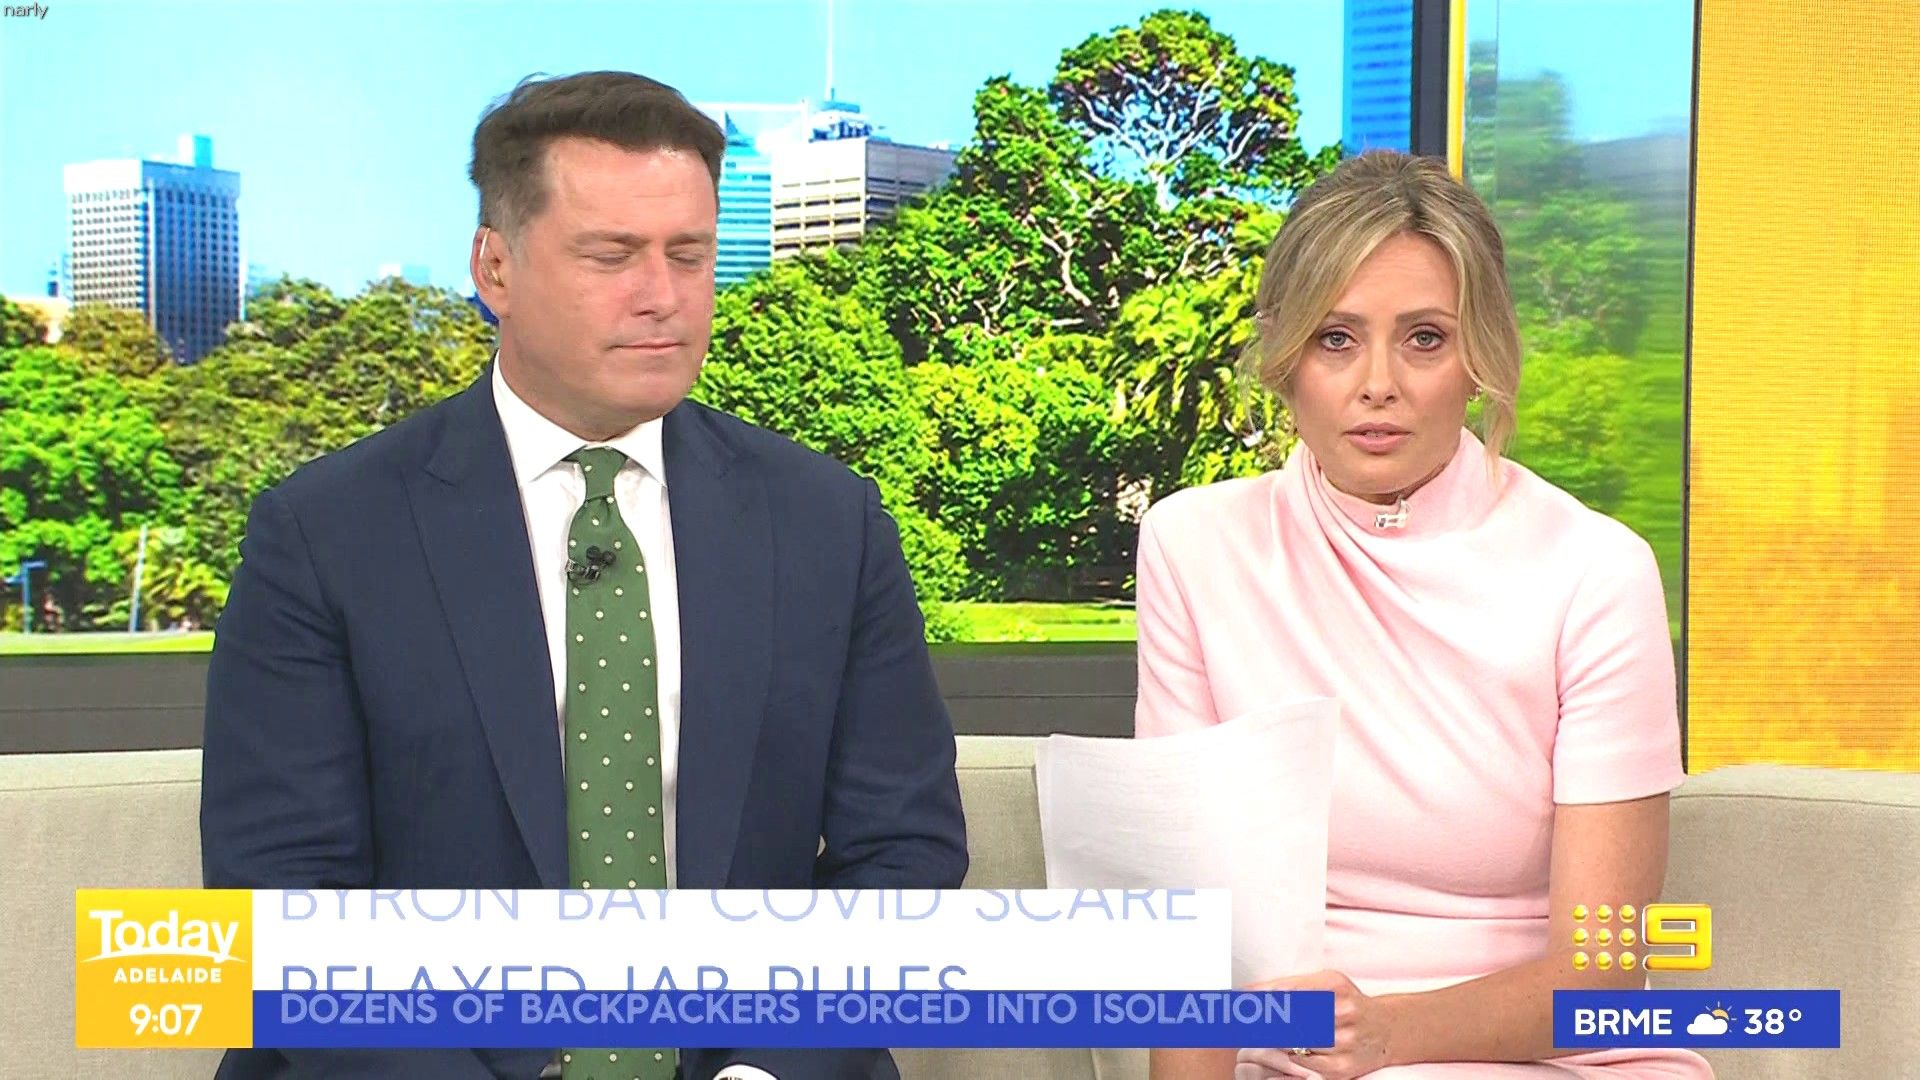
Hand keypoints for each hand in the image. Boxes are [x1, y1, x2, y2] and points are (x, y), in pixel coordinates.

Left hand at [1235, 970, 1393, 1079]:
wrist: (1386, 1029)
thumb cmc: (1347, 1001)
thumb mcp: (1325, 982)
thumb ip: (1288, 985)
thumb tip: (1247, 990)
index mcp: (1334, 987)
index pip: (1286, 994)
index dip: (1259, 1002)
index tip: (1238, 1005)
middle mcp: (1342, 1014)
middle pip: (1286, 1022)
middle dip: (1260, 1025)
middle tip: (1240, 1025)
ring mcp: (1343, 1044)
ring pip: (1292, 1046)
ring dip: (1271, 1044)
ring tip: (1258, 1039)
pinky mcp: (1342, 1069)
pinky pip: (1303, 1068)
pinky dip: (1288, 1062)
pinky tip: (1283, 1054)